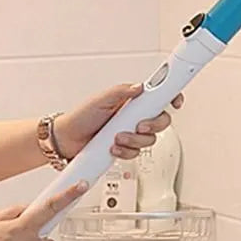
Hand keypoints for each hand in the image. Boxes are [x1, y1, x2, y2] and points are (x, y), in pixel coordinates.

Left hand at [55, 85, 183, 160]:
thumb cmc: (81, 116)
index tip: (176, 102)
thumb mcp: (101, 99)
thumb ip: (122, 91)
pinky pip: (136, 153)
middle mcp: (136, 117)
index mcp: (134, 101)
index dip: (172, 98)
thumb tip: (140, 87)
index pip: (159, 97)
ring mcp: (131, 133)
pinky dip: (126, 152)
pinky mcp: (125, 149)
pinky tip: (113, 148)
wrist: (65, 140)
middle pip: (161, 120)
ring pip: (150, 139)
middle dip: (154, 124)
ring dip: (135, 140)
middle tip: (140, 125)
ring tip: (118, 138)